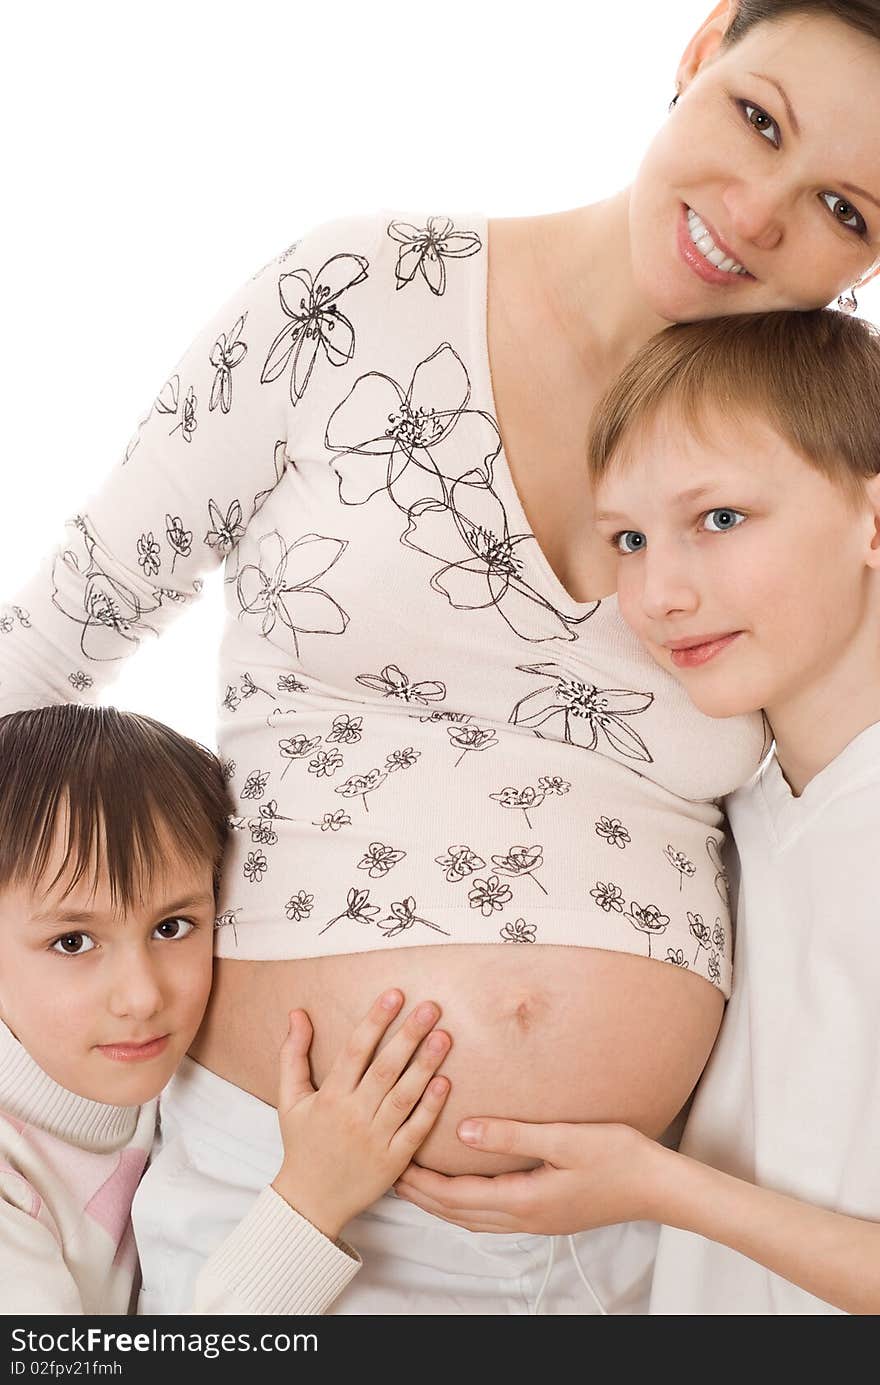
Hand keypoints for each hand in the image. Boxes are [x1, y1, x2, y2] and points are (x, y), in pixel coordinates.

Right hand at [271, 990, 450, 1239]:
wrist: (310, 1202)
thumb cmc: (301, 1144)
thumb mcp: (289, 1099)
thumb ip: (293, 1054)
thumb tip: (297, 1012)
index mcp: (329, 1097)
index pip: (355, 1050)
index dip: (375, 1020)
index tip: (395, 994)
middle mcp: (352, 1115)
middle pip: (384, 1069)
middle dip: (408, 1035)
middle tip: (431, 1007)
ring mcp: (375, 1139)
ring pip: (403, 1097)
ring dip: (425, 1065)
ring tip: (444, 1036)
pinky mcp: (393, 1161)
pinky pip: (415, 1131)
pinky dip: (430, 1108)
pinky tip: (445, 1082)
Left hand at [394, 1117, 663, 1234]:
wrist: (657, 1186)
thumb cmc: (617, 1157)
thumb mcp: (563, 1138)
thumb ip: (511, 1134)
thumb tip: (463, 1131)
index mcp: (522, 1200)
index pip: (454, 1196)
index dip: (420, 1181)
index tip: (394, 1163)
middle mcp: (524, 1217)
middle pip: (457, 1213)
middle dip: (421, 1196)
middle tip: (391, 1173)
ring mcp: (536, 1221)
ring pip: (473, 1218)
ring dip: (441, 1203)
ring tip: (417, 1182)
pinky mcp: (546, 1215)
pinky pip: (492, 1215)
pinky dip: (466, 1204)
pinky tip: (465, 1189)